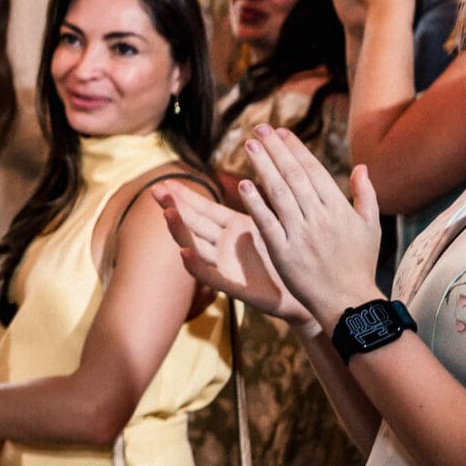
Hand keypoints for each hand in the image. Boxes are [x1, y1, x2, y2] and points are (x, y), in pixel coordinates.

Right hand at [154, 182, 313, 334]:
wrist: (310, 294)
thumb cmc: (295, 258)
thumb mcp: (278, 224)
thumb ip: (265, 201)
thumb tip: (258, 172)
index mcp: (235, 227)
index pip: (204, 208)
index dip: (185, 196)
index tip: (166, 182)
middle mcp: (224, 245)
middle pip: (193, 222)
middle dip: (174, 206)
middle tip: (155, 190)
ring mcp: (225, 265)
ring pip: (195, 245)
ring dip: (180, 230)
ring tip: (167, 213)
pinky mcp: (233, 286)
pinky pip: (210, 276)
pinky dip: (195, 265)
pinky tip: (184, 252)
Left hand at [237, 127, 381, 331]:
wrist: (348, 301)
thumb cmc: (359, 264)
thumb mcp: (371, 228)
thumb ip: (366, 195)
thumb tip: (361, 167)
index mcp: (339, 209)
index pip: (314, 171)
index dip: (296, 150)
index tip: (281, 132)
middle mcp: (320, 217)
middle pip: (294, 176)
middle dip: (276, 150)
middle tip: (259, 129)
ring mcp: (301, 234)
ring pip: (279, 194)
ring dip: (264, 167)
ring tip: (250, 145)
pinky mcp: (284, 251)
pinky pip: (267, 222)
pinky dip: (256, 203)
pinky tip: (244, 185)